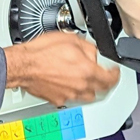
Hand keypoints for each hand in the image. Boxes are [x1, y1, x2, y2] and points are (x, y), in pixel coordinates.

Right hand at [2, 31, 119, 106]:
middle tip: (103, 76)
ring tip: (86, 80)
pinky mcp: (58, 100)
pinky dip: (73, 92)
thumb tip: (94, 54)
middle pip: (101, 91)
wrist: (23, 65)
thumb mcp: (71, 39)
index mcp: (87, 71)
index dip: (116, 75)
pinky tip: (69, 84)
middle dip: (105, 83)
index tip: (115, 71)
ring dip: (90, 89)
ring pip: (87, 97)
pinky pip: (71, 98)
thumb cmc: (41, 52)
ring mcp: (69, 95)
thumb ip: (88, 48)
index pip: (111, 79)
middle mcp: (80, 86)